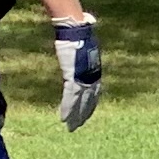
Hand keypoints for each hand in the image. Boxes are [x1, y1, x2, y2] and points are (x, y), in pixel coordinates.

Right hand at [52, 16, 102, 131]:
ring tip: (71, 127)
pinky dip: (67, 109)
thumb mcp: (86, 48)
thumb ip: (84, 54)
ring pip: (79, 103)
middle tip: (78, 126)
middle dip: (83, 114)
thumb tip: (82, 50)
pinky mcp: (73, 78)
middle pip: (88, 100)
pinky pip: (70, 98)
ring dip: (75, 116)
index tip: (87, 113)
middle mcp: (92, 78)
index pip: (94, 93)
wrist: (78, 31)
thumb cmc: (81, 35)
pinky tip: (64, 119)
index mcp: (95, 72)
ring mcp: (83, 79)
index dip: (90, 104)